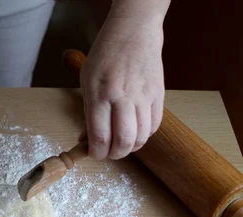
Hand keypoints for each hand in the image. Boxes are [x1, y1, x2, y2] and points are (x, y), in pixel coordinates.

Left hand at [79, 0, 169, 159]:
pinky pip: (154, 125)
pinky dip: (144, 135)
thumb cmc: (105, 57)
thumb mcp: (87, 83)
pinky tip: (135, 131)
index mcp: (100, 94)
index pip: (100, 136)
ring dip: (130, 147)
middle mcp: (123, 97)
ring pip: (142, 137)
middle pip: (124, 141)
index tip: (94, 154)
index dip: (97, 153)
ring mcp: (143, 96)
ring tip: (121, 143)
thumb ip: (87, 113)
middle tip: (109, 153)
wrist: (133, 33)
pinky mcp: (158, 95)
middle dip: (115, 155)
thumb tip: (87, 140)